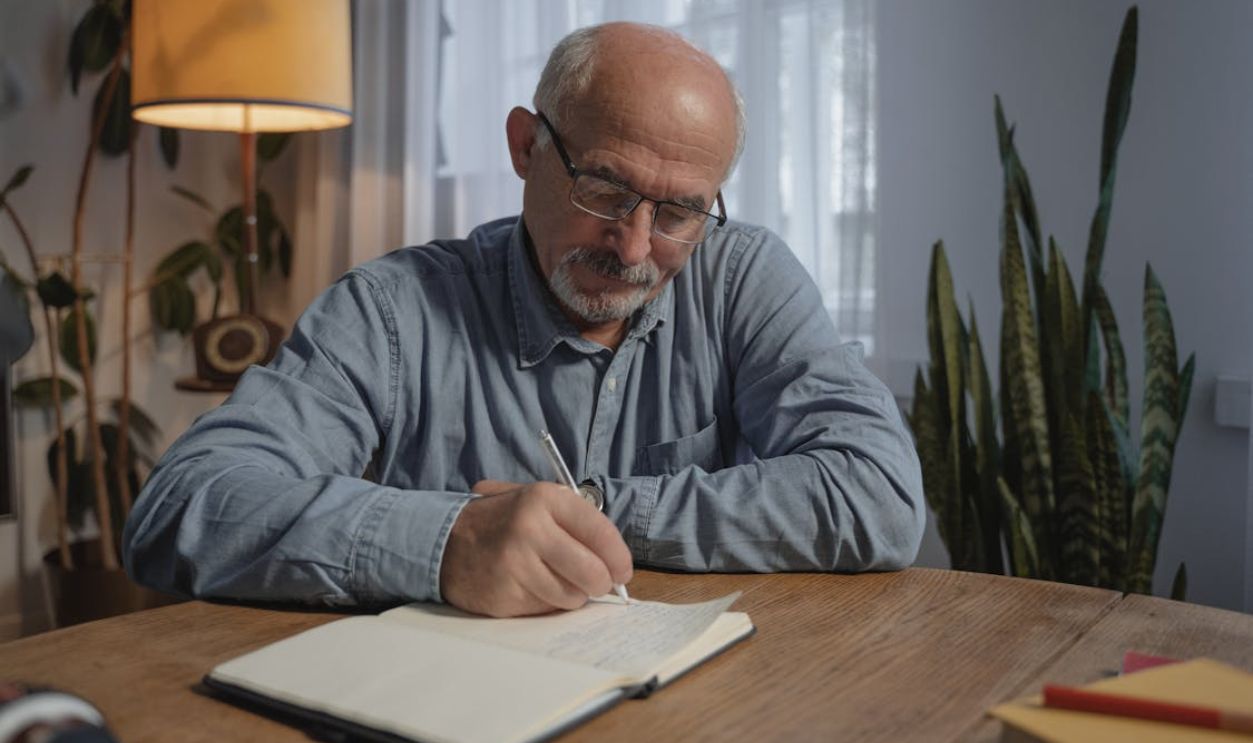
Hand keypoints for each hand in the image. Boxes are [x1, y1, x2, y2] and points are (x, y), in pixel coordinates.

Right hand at [439, 480, 632, 616]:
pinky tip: (530, 587)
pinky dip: (546, 604)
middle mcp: (530, 529)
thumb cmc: (501, 522)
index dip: (618, 557)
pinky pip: (546, 609)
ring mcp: (515, 564)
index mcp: (544, 498)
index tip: (622, 571)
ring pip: (572, 597)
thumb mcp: (534, 501)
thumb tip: (615, 558)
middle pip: (592, 572)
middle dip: (601, 583)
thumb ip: (573, 520)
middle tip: (597, 583)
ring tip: (554, 580)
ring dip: (572, 595)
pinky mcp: (504, 594)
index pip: (600, 532)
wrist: (443, 541)